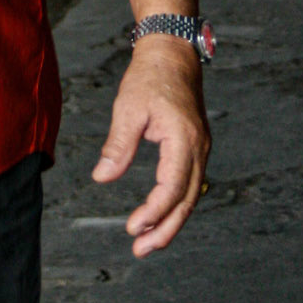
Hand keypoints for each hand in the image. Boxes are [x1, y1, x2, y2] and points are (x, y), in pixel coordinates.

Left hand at [91, 37, 209, 255]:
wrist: (172, 52)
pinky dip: (175, 203)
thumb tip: (101, 177)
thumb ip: (118, 145)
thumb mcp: (128, 108)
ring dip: (171, 220)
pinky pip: (189, 183)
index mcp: (184, 138)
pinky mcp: (196, 147)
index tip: (132, 228)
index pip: (172, 187)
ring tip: (148, 241)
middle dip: (165, 229)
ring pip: (191, 195)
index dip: (154, 212)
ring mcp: (201, 148)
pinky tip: (159, 215)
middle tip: (141, 250)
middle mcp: (199, 147)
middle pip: (187, 200)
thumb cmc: (150, 76)